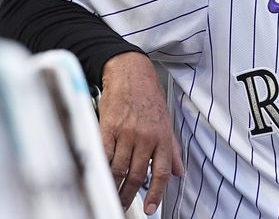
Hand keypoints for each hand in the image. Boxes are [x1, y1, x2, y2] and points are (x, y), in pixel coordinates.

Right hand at [99, 52, 183, 214]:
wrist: (130, 73)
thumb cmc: (148, 95)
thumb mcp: (166, 120)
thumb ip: (172, 148)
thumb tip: (179, 171)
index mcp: (162, 136)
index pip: (161, 172)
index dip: (156, 194)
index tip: (149, 209)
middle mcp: (146, 137)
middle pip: (137, 175)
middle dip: (129, 195)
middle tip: (124, 206)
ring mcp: (126, 133)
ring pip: (119, 169)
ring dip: (114, 187)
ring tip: (110, 196)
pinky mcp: (108, 127)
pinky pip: (104, 155)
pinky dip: (101, 169)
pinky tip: (100, 178)